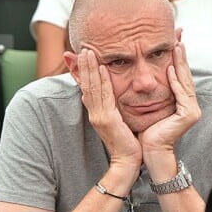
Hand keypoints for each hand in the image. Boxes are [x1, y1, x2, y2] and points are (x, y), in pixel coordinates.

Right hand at [78, 49, 141, 177]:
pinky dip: (101, 81)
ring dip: (90, 69)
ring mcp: (99, 116)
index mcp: (97, 113)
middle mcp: (95, 113)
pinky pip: (103, 96)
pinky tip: (101, 68)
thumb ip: (111, 109)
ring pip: (92, 87)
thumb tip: (106, 99)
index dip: (84, 73)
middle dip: (84, 66)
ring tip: (89, 53)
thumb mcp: (117, 123)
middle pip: (86, 85)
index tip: (83, 58)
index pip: (87, 89)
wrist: (127, 162)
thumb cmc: (127, 143)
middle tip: (84, 49)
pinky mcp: (107, 120)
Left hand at [139, 42, 200, 154]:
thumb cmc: (145, 130)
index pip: (179, 75)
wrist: (149, 151)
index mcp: (182, 102)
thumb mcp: (148, 105)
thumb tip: (142, 74)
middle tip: (179, 36)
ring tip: (176, 46)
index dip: (177, 58)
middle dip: (181, 55)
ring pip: (185, 81)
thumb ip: (152, 90)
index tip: (173, 40)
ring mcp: (192, 110)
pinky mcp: (189, 115)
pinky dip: (175, 81)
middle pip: (185, 75)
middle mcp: (190, 105)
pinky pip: (181, 94)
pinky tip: (171, 69)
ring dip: (180, 63)